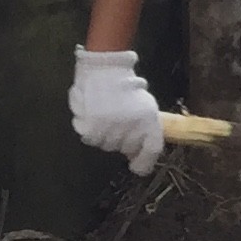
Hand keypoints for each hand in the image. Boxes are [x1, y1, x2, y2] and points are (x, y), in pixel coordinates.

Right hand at [68, 48, 163, 173]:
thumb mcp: (146, 109)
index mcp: (149, 123)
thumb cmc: (128, 89)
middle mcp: (130, 131)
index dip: (145, 162)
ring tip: (107, 116)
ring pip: (106, 145)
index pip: (151, 151)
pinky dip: (91, 130)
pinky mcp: (90, 129)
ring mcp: (110, 131)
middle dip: (124, 141)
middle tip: (120, 124)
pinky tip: (94, 114)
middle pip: (126, 149)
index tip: (137, 167)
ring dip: (106, 136)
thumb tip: (135, 155)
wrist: (106, 72)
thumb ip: (146, 131)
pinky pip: (90, 138)